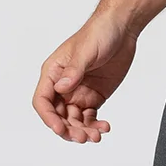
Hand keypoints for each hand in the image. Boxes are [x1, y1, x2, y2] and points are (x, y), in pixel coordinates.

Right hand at [32, 12, 136, 142]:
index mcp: (54, 72)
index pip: (42, 100)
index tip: (60, 129)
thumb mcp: (86, 50)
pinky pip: (90, 117)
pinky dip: (95, 125)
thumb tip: (61, 88)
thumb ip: (74, 70)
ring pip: (74, 120)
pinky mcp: (94, 96)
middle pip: (58, 116)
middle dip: (68, 129)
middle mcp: (63, 86)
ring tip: (96, 136)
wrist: (123, 28)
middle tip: (83, 137)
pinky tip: (104, 127)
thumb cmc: (99, 32)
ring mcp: (79, 92)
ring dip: (82, 131)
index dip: (48, 117)